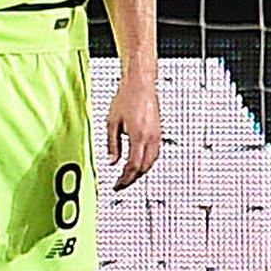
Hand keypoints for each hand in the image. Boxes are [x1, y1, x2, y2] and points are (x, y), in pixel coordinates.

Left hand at [107, 71, 161, 189]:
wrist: (141, 84)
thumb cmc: (126, 98)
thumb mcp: (112, 122)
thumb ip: (112, 144)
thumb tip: (112, 162)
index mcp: (139, 137)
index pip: (132, 166)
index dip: (124, 179)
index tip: (117, 185)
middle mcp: (151, 138)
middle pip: (144, 168)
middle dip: (132, 179)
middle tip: (121, 185)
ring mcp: (157, 136)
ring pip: (151, 162)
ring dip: (140, 172)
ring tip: (128, 177)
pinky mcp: (159, 133)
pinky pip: (155, 154)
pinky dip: (146, 163)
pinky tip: (139, 164)